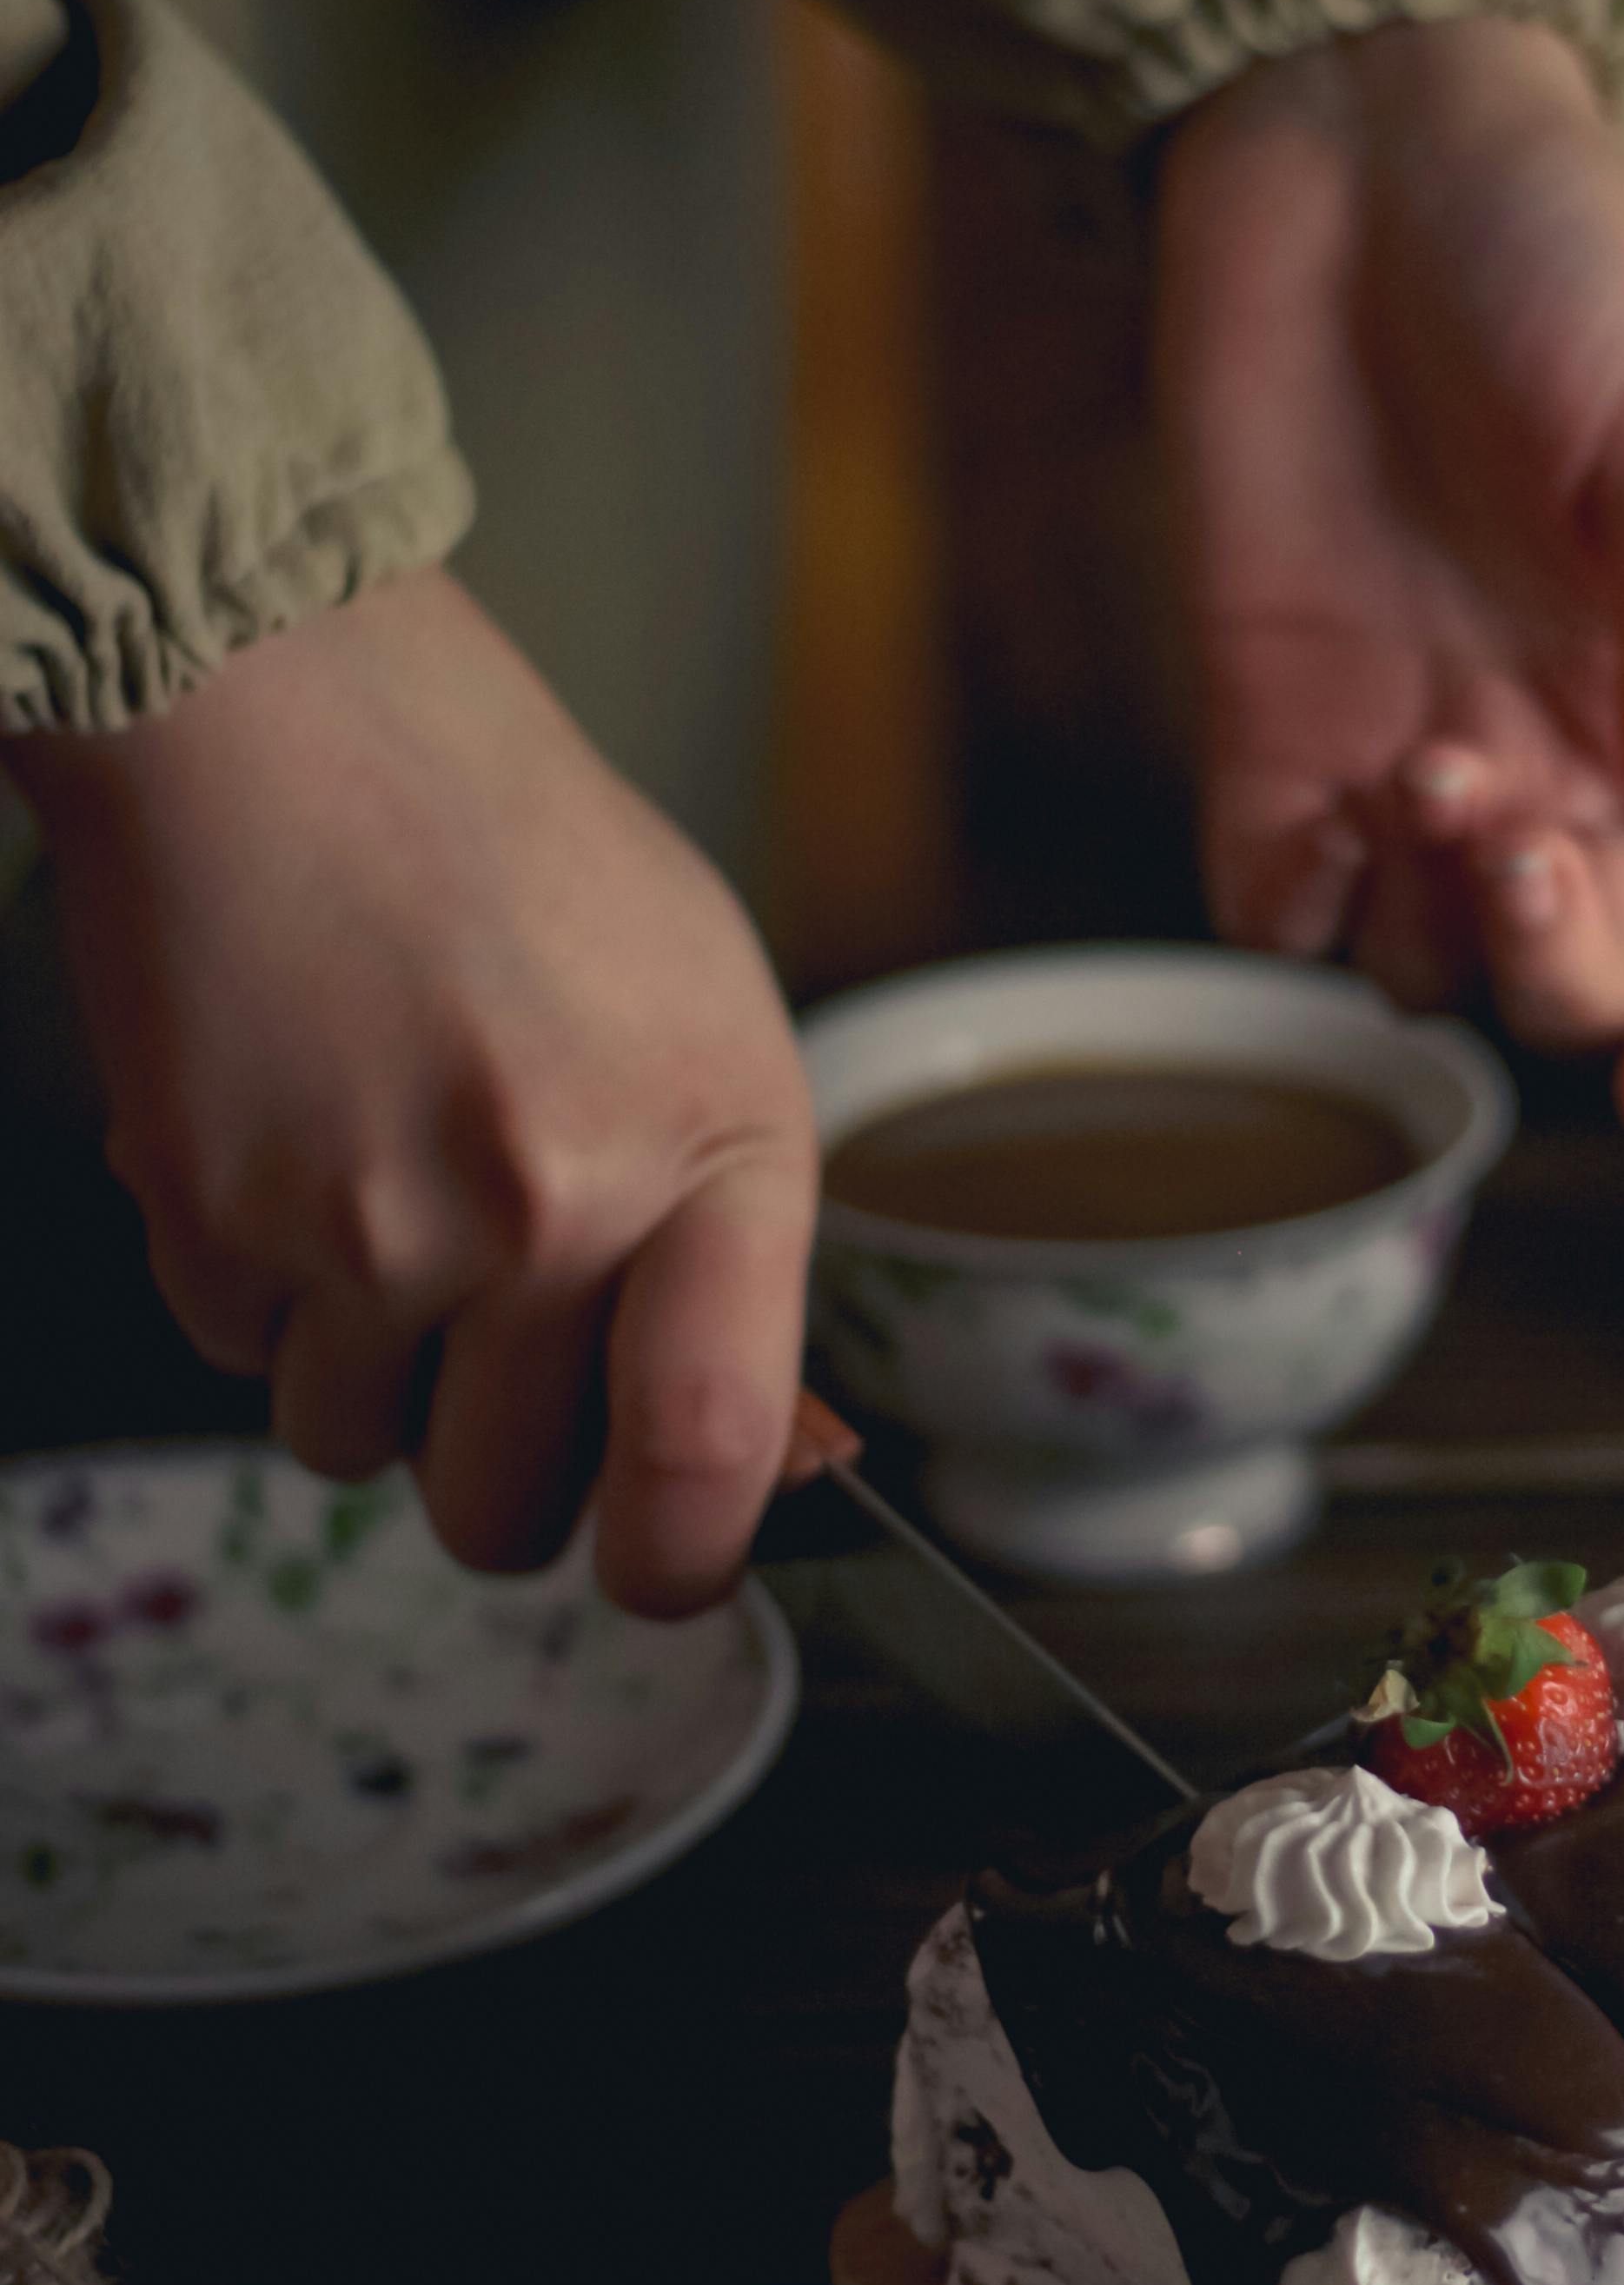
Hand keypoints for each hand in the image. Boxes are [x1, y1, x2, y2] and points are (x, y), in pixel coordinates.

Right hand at [7, 573, 817, 1612]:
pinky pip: (238, 1358)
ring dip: (364, 1372)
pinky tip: (293, 1138)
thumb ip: (725, 1235)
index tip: (656, 1571)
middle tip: (489, 1361)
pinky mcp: (211, 1218)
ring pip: (351, 1449)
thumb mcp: (706, 1019)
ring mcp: (371, 1224)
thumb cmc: (515, 855)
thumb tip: (750, 1454)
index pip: (711, 1447)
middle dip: (493, 1472)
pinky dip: (257, 1288)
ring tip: (384, 1195)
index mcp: (709, 1149)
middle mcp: (549, 1207)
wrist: (287, 713)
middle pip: (502, 1505)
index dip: (680, 1559)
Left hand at [1154, 17, 1623, 1128]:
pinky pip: (1281, 908)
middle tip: (1521, 816)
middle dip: (1567, 958)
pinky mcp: (1273, 729)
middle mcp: (1576, 762)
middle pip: (1588, 986)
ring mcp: (1420, 757)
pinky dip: (1297, 910)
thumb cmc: (1560, 263)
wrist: (1358, 144)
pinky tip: (1319, 806)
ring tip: (1428, 763)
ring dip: (1438, 922)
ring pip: (1434, 969)